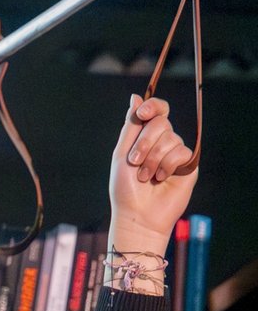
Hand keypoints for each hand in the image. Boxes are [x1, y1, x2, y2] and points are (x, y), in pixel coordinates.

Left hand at [109, 94, 197, 250]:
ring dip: (152, 159)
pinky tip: (160, 179)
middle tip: (134, 162)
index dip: (153, 106)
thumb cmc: (125, 188)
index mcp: (146, 137)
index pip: (158, 111)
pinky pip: (181, 152)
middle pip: (161, 122)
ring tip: (145, 176)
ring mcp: (176, 152)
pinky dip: (166, 165)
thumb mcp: (121, 154)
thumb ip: (130, 126)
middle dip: (144, 143)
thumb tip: (136, 96)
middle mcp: (163, 142)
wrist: (137, 214)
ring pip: (171, 138)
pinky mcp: (188, 164)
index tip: (143, 113)